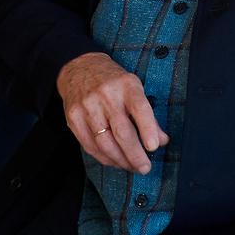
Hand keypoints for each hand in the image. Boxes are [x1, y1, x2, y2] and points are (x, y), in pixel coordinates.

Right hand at [57, 52, 168, 173]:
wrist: (79, 67)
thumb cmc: (113, 80)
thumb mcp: (134, 87)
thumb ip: (147, 114)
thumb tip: (162, 140)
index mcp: (126, 84)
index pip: (139, 108)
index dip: (148, 129)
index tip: (154, 146)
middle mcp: (106, 95)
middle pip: (122, 131)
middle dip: (135, 154)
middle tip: (145, 167)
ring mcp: (87, 107)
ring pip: (105, 143)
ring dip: (120, 160)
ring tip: (131, 167)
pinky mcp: (73, 117)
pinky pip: (89, 146)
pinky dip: (104, 158)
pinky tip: (114, 161)